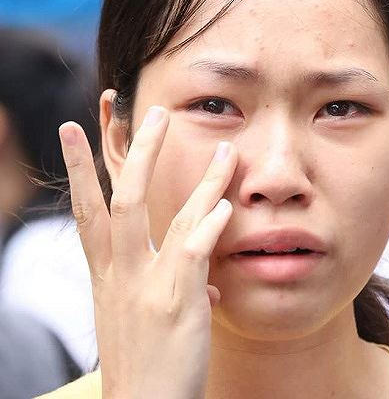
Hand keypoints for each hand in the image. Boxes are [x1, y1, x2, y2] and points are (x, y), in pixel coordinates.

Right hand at [59, 106, 236, 398]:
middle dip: (136, 153)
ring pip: (166, 217)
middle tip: (152, 111)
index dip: (80, 169)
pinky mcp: (176, 303)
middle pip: (122, 200)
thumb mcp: (146, 321)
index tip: (73, 128)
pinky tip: (226, 205)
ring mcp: (147, 287)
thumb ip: (173, 291)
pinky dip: (210, 225)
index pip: (88, 212)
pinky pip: (193, 252)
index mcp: (107, 276)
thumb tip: (207, 284)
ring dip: (200, 180)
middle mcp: (121, 275)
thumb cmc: (149, 366)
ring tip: (227, 149)